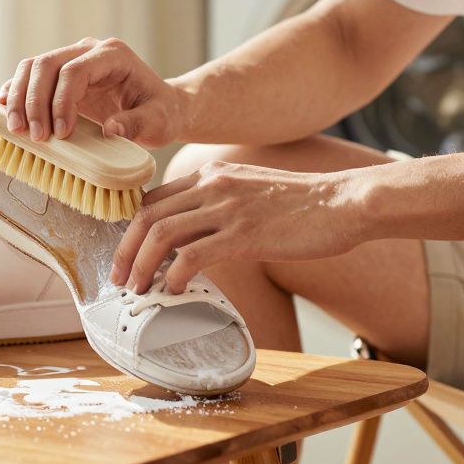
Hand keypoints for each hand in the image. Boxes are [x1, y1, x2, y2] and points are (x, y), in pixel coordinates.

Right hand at [0, 37, 185, 147]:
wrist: (159, 107)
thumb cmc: (160, 113)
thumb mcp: (158, 122)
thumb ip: (137, 124)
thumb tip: (111, 130)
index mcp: (112, 55)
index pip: (75, 70)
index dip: (61, 102)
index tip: (61, 135)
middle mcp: (88, 51)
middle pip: (46, 65)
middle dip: (34, 102)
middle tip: (34, 137)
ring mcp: (71, 60)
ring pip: (31, 68)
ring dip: (18, 98)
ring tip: (17, 130)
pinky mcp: (58, 76)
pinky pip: (28, 78)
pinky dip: (14, 93)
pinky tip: (4, 111)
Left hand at [110, 160, 366, 293]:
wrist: (344, 203)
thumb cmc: (304, 204)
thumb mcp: (251, 189)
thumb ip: (221, 203)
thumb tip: (196, 235)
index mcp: (211, 174)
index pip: (154, 198)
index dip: (132, 228)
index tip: (127, 253)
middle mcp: (212, 185)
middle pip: (147, 215)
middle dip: (125, 249)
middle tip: (119, 277)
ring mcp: (227, 208)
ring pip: (161, 234)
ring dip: (141, 265)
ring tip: (137, 289)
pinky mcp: (244, 234)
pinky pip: (192, 255)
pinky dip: (173, 275)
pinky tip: (173, 290)